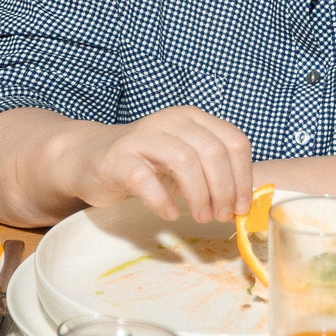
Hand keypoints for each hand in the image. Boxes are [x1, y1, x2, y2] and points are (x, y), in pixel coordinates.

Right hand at [58, 107, 254, 224]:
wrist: (93, 157)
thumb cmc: (147, 163)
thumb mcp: (186, 162)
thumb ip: (213, 174)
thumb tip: (243, 203)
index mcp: (194, 119)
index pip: (234, 141)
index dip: (243, 177)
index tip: (241, 207)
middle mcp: (171, 121)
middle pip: (213, 152)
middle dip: (223, 190)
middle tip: (220, 216)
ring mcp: (144, 137)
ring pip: (184, 161)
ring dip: (198, 195)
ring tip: (199, 216)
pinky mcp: (119, 158)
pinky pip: (145, 179)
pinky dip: (161, 200)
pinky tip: (168, 214)